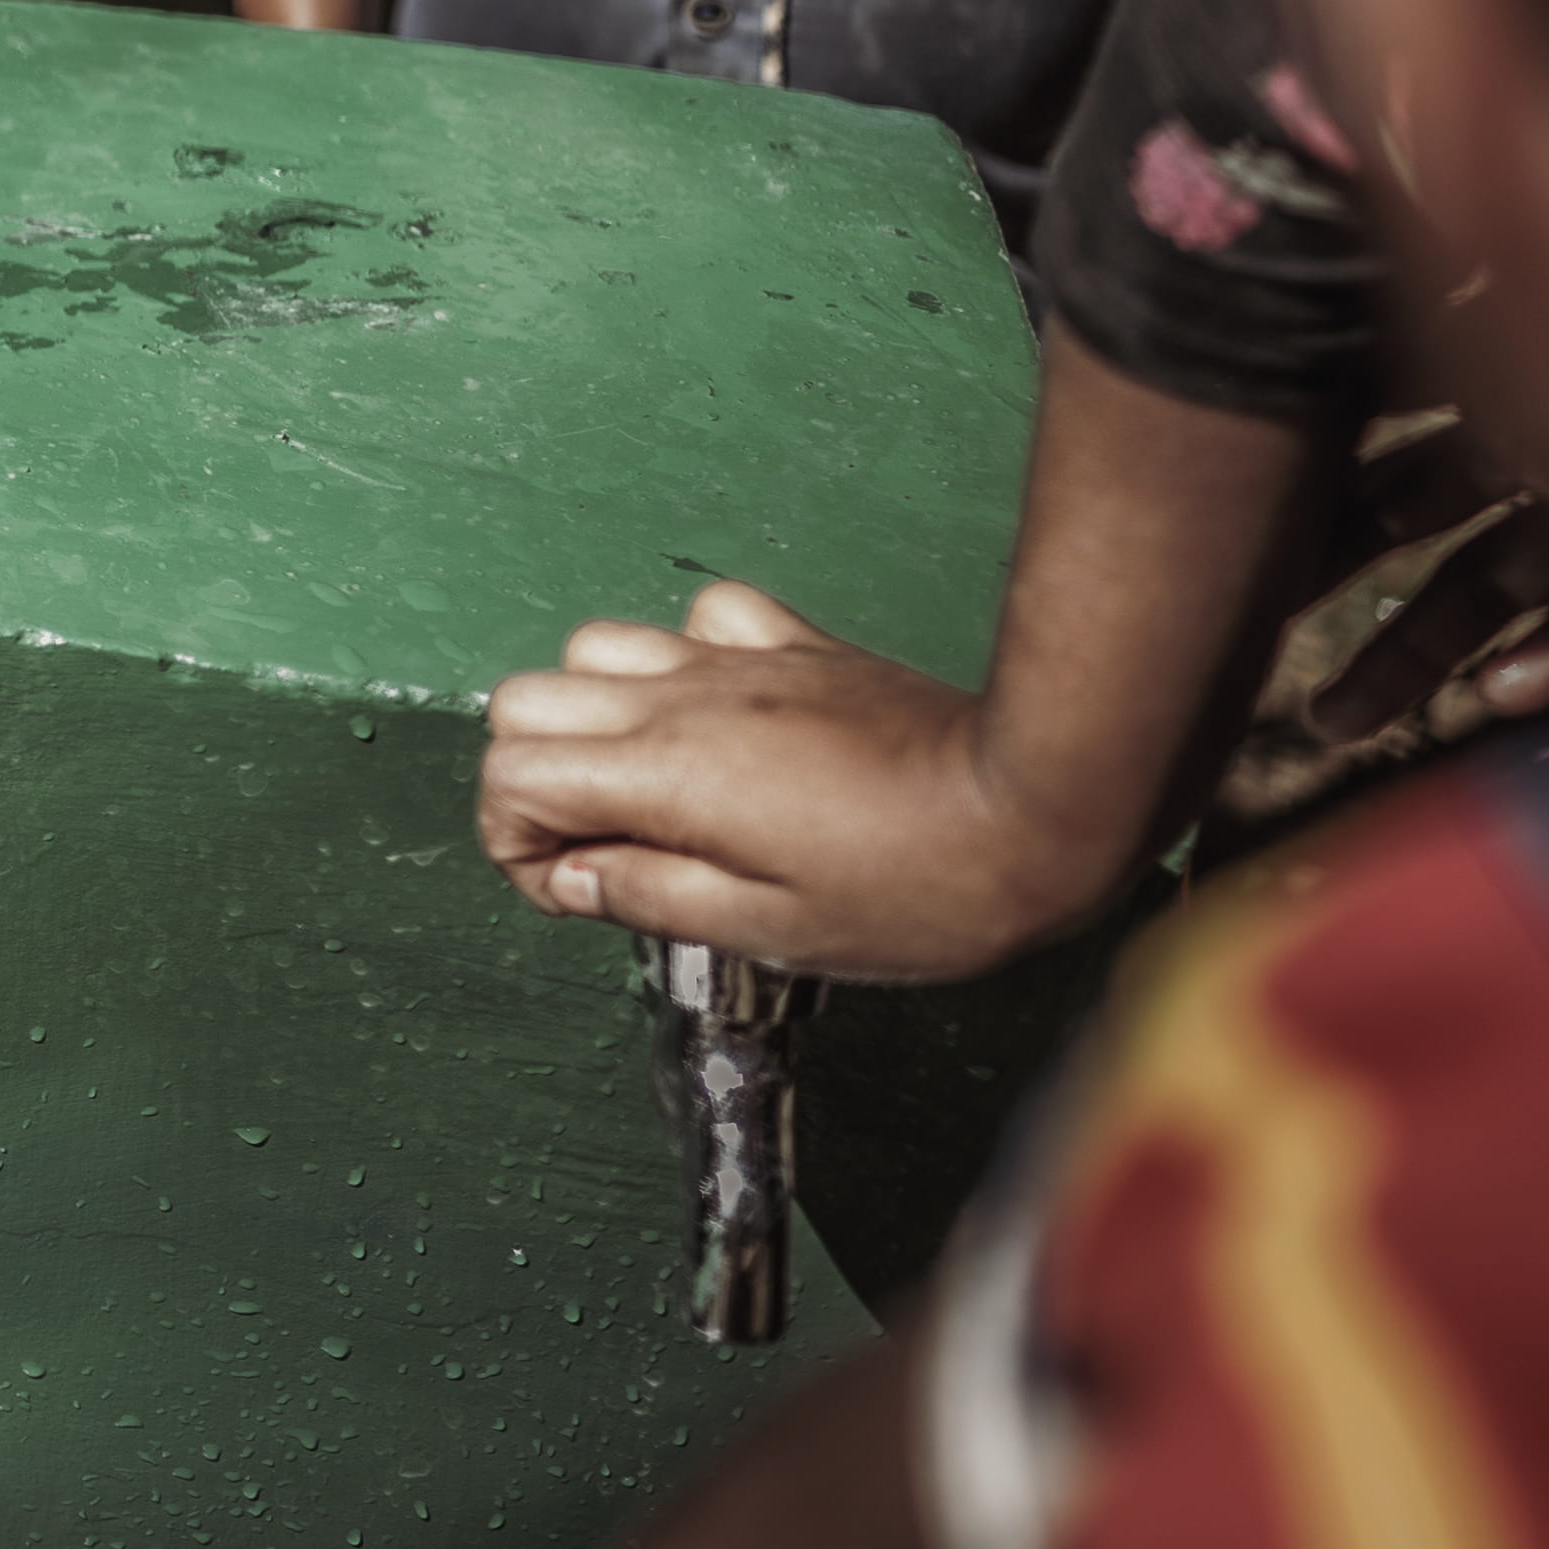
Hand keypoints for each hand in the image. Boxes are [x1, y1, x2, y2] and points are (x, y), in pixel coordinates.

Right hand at [471, 582, 1104, 984]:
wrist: (1036, 801)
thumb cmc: (927, 885)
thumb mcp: (775, 930)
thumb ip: (652, 897)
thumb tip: (577, 879)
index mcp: (665, 776)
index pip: (511, 778)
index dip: (521, 847)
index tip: (581, 890)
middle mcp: (680, 702)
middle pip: (525, 703)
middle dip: (536, 778)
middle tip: (604, 844)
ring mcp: (735, 663)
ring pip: (593, 648)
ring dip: (595, 717)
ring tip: (653, 784)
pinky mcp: (793, 646)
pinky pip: (701, 618)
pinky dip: (683, 659)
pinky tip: (720, 714)